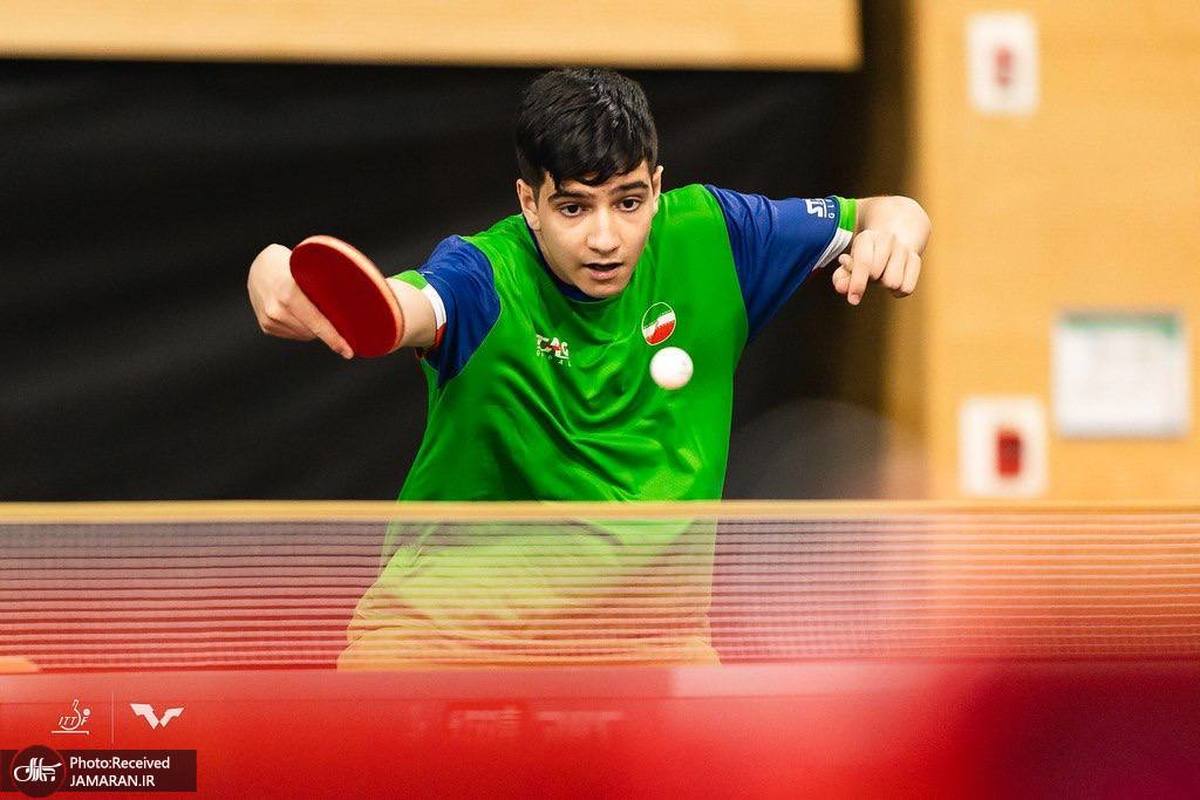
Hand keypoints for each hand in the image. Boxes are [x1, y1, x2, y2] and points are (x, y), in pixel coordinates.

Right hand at [247, 243, 353, 357]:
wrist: (259, 267)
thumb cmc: (290, 264)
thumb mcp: (308, 268)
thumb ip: (325, 286)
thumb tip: (353, 303)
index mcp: (289, 294)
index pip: (317, 323)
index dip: (334, 338)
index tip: (348, 352)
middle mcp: (277, 309)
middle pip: (313, 331)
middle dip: (328, 328)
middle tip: (337, 317)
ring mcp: (270, 320)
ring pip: (305, 335)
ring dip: (314, 328)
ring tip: (311, 307)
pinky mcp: (267, 327)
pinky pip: (295, 334)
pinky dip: (303, 327)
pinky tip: (300, 313)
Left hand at [831, 229, 921, 305]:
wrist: (895, 231)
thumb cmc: (867, 252)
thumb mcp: (851, 260)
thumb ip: (841, 277)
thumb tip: (841, 288)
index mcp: (867, 237)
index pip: (864, 262)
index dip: (857, 283)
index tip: (853, 299)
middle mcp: (888, 239)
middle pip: (878, 276)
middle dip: (871, 280)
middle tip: (871, 274)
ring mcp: (904, 248)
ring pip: (894, 283)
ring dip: (885, 285)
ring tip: (883, 275)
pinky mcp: (916, 259)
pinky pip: (906, 288)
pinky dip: (898, 291)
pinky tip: (894, 280)